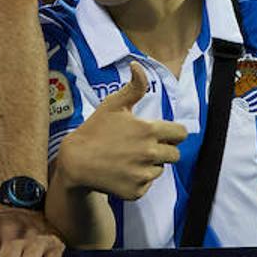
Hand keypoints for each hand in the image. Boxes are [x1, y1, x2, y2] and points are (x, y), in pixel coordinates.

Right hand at [55, 61, 187, 200]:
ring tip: (128, 158)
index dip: (173, 132)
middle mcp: (150, 154)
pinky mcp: (136, 191)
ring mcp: (143, 174)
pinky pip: (147, 185)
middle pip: (174, 154)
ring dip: (150, 164)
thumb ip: (133, 86)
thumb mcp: (113, 104)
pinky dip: (138, 180)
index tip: (162, 133)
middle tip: (142, 146)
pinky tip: (122, 171)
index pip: (181, 134)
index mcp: (149, 131)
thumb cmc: (95, 130)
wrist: (76, 162)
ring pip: (160, 170)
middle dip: (163, 149)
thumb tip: (137, 65)